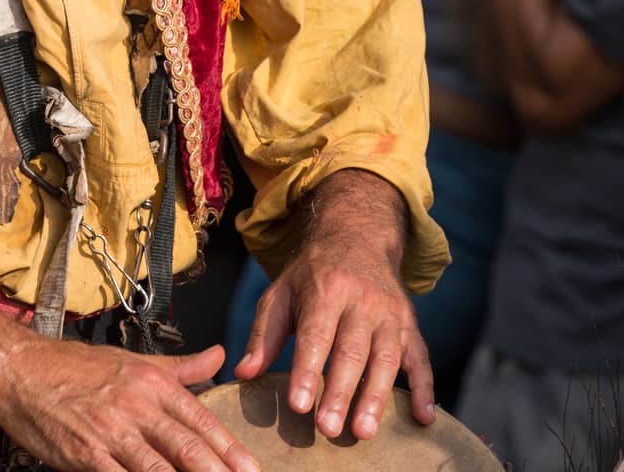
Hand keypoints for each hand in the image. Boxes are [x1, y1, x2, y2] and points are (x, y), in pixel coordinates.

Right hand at [0, 338, 258, 471]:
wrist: (20, 368)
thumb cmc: (76, 366)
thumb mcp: (132, 360)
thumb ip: (180, 367)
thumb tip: (220, 356)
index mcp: (151, 381)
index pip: (200, 419)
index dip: (228, 449)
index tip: (251, 470)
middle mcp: (136, 404)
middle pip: (186, 447)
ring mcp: (110, 431)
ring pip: (159, 470)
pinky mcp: (85, 455)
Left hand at [234, 174, 431, 441]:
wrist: (358, 236)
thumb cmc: (313, 274)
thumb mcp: (282, 291)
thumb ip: (264, 333)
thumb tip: (244, 373)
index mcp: (326, 289)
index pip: (315, 334)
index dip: (307, 370)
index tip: (299, 405)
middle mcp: (361, 300)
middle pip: (352, 350)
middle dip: (341, 391)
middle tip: (329, 429)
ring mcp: (390, 313)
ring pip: (387, 357)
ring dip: (377, 396)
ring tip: (364, 432)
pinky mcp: (410, 325)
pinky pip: (421, 357)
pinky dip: (425, 387)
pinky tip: (424, 417)